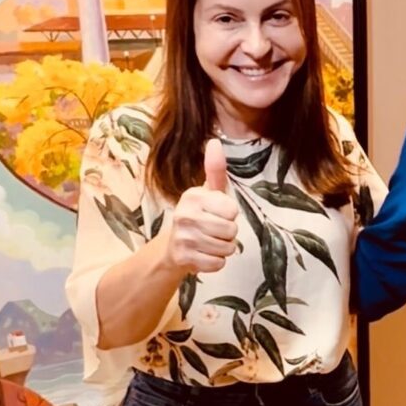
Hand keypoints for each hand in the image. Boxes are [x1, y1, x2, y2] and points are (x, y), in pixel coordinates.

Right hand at [166, 138, 239, 272]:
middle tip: (213, 231)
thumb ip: (215, 170)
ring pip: (227, 248)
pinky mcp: (183, 258)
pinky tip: (203, 254)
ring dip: (223, 249)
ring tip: (209, 242)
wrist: (173, 246)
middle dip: (228, 234)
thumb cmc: (199, 215)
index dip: (229, 215)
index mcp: (193, 196)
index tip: (217, 214)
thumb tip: (215, 141)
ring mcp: (183, 237)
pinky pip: (218, 263)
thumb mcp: (208, 192)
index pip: (232, 211)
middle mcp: (185, 215)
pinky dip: (215, 262)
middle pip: (232, 231)